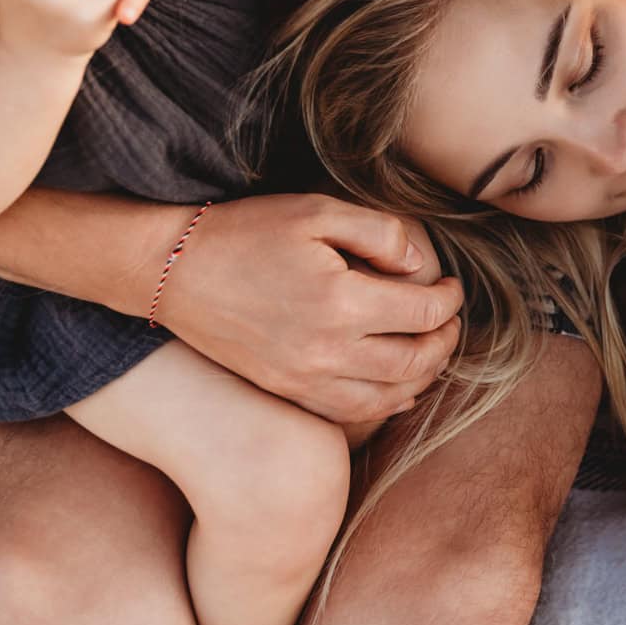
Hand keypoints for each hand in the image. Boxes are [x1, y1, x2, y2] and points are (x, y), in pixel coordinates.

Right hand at [156, 193, 465, 423]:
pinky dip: (384, 405)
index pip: (423, 313)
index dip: (450, 300)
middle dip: (444, 341)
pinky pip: (348, 413)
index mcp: (341, 302)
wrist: (173, 270)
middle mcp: (326, 350)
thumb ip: (380, 234)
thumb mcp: (318, 210)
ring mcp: (303, 378)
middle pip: (414, 361)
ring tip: (432, 351)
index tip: (452, 286)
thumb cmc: (247, 232)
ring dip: (422, 377)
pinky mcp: (285, 390)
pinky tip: (398, 388)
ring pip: (387, 397)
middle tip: (450, 320)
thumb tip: (419, 265)